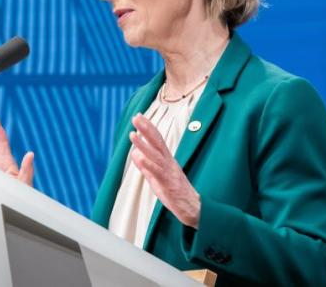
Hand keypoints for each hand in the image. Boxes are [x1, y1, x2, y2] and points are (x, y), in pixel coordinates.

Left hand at [129, 113, 200, 227]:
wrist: (193, 209)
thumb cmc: (175, 193)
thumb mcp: (156, 178)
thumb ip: (145, 166)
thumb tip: (134, 153)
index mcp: (167, 160)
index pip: (157, 140)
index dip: (148, 127)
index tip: (139, 116)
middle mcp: (169, 163)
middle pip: (157, 142)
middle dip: (146, 129)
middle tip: (136, 118)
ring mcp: (169, 172)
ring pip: (155, 156)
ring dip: (143, 145)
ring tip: (132, 135)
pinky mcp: (169, 184)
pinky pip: (158, 173)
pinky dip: (149, 165)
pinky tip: (140, 157)